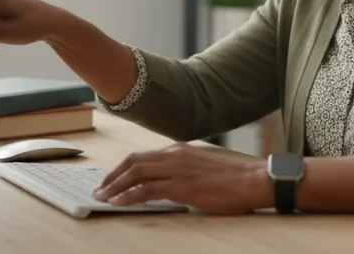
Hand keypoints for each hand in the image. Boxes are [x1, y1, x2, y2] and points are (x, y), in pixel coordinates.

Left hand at [93, 143, 272, 213]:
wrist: (253, 180)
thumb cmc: (234, 178)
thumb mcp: (204, 167)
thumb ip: (184, 170)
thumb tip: (169, 183)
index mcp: (180, 150)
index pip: (143, 156)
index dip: (123, 167)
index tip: (112, 178)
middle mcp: (175, 155)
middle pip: (134, 161)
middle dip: (113, 175)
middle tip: (100, 188)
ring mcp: (178, 169)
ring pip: (136, 173)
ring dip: (115, 186)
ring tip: (103, 196)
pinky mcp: (182, 186)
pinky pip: (146, 190)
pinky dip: (128, 196)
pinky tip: (118, 203)